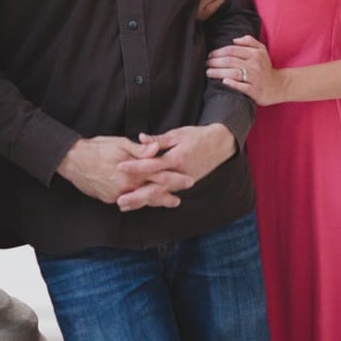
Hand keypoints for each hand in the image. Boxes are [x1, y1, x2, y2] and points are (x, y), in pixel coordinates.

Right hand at [56, 136, 190, 207]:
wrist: (72, 161)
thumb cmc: (96, 148)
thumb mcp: (119, 143)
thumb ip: (139, 149)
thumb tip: (157, 149)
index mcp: (132, 170)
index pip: (158, 175)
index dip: (174, 178)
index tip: (188, 180)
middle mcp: (126, 186)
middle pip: (153, 192)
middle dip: (168, 195)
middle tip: (180, 199)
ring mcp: (117, 195)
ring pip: (141, 199)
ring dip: (155, 201)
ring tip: (167, 202)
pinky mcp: (109, 198)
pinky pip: (127, 201)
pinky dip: (138, 201)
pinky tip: (144, 200)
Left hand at [115, 124, 234, 211]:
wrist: (220, 145)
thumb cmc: (197, 137)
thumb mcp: (178, 134)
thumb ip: (159, 140)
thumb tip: (141, 138)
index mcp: (177, 159)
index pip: (153, 165)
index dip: (136, 166)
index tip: (120, 167)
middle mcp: (179, 174)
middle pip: (155, 188)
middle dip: (137, 196)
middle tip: (120, 201)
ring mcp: (182, 182)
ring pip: (159, 195)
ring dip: (142, 201)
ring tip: (125, 206)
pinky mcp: (183, 186)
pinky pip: (166, 195)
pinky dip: (152, 200)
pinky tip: (139, 204)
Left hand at [207, 35, 284, 105]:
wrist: (278, 86)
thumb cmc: (265, 67)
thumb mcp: (261, 50)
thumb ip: (249, 41)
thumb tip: (234, 40)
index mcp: (255, 54)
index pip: (232, 50)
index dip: (218, 52)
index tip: (209, 55)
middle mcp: (255, 65)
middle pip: (230, 61)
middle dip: (215, 62)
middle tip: (206, 64)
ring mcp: (255, 78)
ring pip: (233, 73)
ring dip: (218, 72)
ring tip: (208, 72)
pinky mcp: (255, 91)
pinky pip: (242, 87)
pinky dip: (232, 84)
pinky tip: (223, 82)